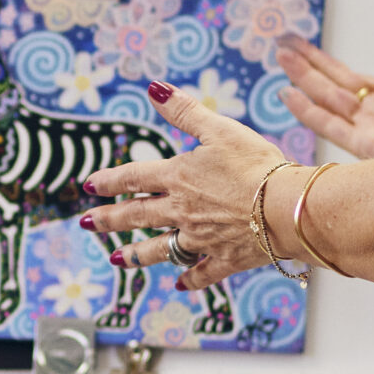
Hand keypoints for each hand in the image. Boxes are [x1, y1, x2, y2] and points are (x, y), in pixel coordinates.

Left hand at [76, 81, 290, 292]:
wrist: (286, 208)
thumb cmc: (257, 165)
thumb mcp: (220, 129)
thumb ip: (184, 111)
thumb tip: (153, 89)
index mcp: (178, 178)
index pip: (133, 178)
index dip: (108, 180)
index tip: (88, 186)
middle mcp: (182, 211)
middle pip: (136, 216)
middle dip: (109, 221)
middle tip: (87, 224)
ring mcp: (201, 239)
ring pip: (160, 249)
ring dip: (136, 255)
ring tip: (116, 259)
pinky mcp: (224, 259)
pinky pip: (201, 273)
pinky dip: (190, 279)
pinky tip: (179, 284)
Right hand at [279, 36, 373, 160]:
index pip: (350, 79)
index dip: (325, 62)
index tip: (301, 45)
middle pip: (332, 86)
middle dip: (307, 66)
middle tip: (280, 45)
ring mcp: (370, 132)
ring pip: (327, 101)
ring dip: (303, 79)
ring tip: (280, 58)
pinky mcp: (368, 147)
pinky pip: (332, 127)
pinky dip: (308, 112)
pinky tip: (288, 95)